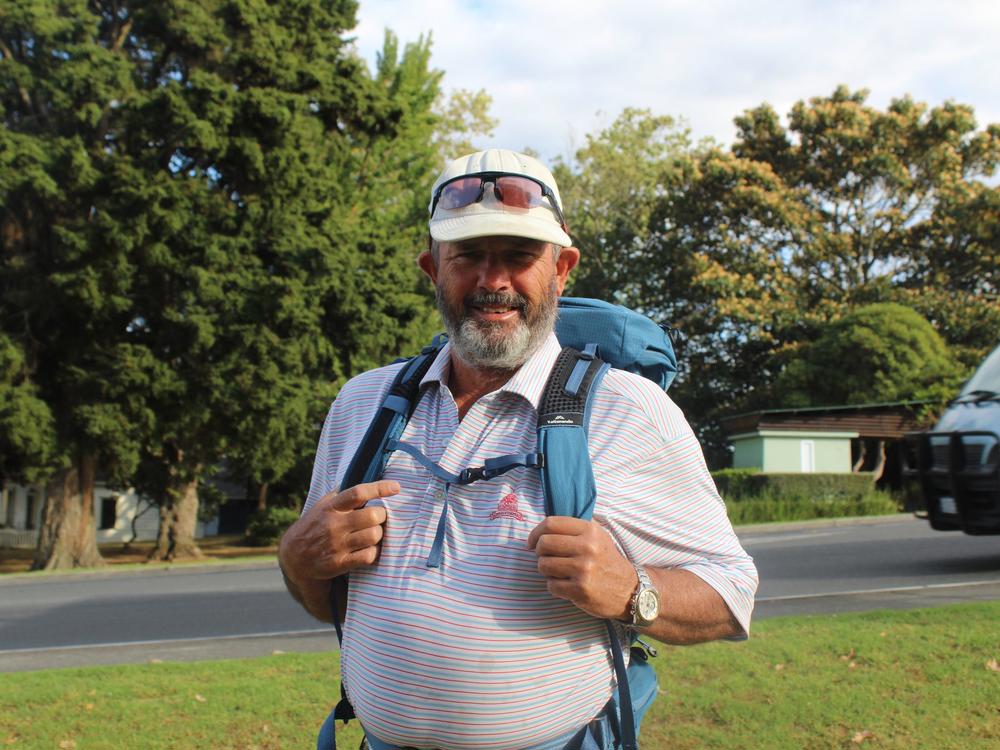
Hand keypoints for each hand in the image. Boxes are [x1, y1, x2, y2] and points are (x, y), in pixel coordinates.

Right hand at [279, 480, 397, 585]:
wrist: (293, 557)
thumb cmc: (314, 526)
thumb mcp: (322, 506)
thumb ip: (341, 495)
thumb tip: (364, 478)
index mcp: (331, 507)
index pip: (358, 493)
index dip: (380, 488)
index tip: (396, 487)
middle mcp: (334, 525)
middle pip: (372, 515)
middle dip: (381, 516)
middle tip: (378, 518)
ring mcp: (336, 545)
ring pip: (373, 536)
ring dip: (378, 534)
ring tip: (373, 533)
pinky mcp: (338, 563)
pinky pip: (368, 556)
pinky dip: (373, 552)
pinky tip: (368, 549)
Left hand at [527, 516, 636, 620]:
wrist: (630, 590)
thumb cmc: (606, 560)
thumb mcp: (598, 536)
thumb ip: (574, 528)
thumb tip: (541, 528)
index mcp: (590, 531)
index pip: (550, 523)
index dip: (535, 533)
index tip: (532, 542)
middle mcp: (587, 547)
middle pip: (544, 544)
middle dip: (539, 552)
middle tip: (546, 558)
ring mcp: (583, 569)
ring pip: (543, 565)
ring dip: (546, 570)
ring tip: (558, 572)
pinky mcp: (580, 590)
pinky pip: (551, 585)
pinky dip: (554, 586)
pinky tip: (566, 585)